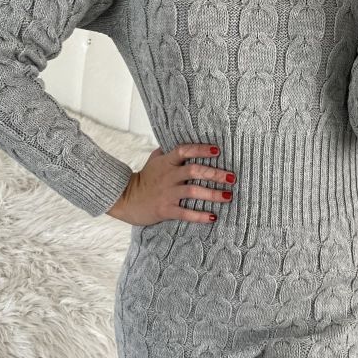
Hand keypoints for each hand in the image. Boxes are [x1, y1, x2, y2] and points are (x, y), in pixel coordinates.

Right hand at [106, 143, 235, 224]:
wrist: (126, 199)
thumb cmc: (144, 179)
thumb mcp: (153, 161)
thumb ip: (167, 152)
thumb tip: (177, 140)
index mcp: (167, 162)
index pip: (184, 151)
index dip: (201, 150)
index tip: (217, 151)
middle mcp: (168, 176)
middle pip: (194, 171)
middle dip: (215, 174)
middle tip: (231, 177)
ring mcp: (167, 193)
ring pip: (193, 191)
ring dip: (213, 194)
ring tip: (228, 196)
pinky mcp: (166, 209)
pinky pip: (185, 213)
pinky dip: (200, 216)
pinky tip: (213, 217)